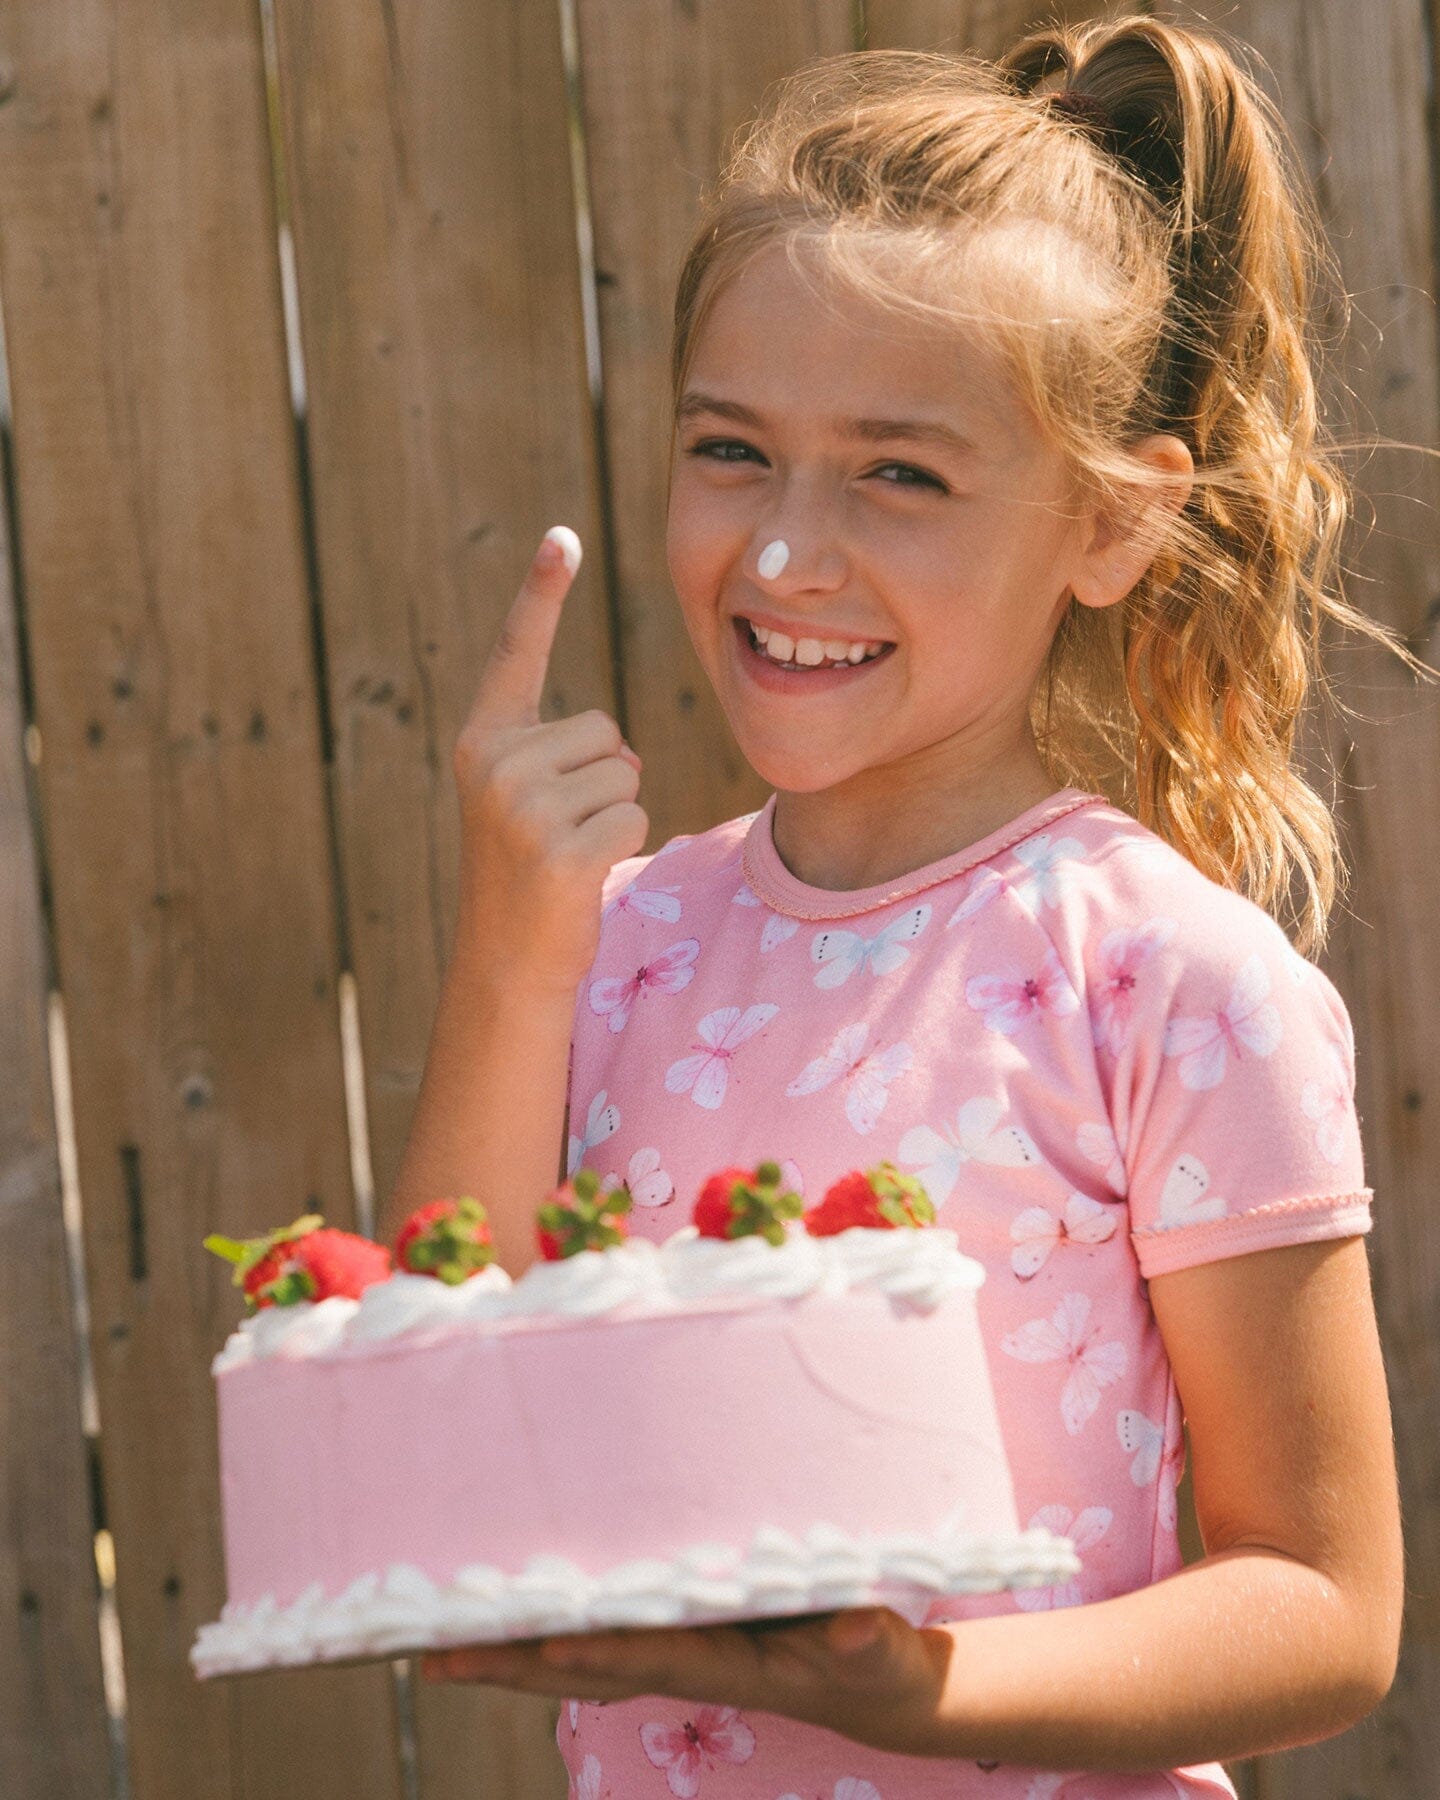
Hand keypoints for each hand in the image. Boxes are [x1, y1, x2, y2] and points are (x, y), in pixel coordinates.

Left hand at [417, 1607, 951, 1757]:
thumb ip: (867, 1641)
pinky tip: (501, 1620)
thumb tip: (858, 1631)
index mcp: (731, 1665)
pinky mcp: (675, 1636)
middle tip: (435, 1656)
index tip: (543, 1638)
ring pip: (576, 1657)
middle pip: (586, 1668)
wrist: (872, 1686)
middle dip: (512, 1664)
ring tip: (434, 1646)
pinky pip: (596, 1636)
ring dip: (508, 1655)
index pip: (653, 1656)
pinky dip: (543, 1632)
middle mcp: (685, 1662)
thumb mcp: (882, 1651)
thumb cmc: (879, 1662)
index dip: (600, 1650)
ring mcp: (673, 1652)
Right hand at [451, 527, 646, 995]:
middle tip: (562, 832)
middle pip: (605, 730)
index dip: (540, 593)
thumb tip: (623, 755)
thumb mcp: (528, 802)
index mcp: (482, 742)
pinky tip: (584, 872)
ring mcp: (522, 806)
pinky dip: (626, 840)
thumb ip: (560, 757)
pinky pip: (635, 810)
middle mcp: (493, 763)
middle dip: (605, 779)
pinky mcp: (560, 848)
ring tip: (571, 852)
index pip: (517, 654)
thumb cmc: (532, 877)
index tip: (562, 536)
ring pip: (626, 771)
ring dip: (617, 813)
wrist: (509, 961)